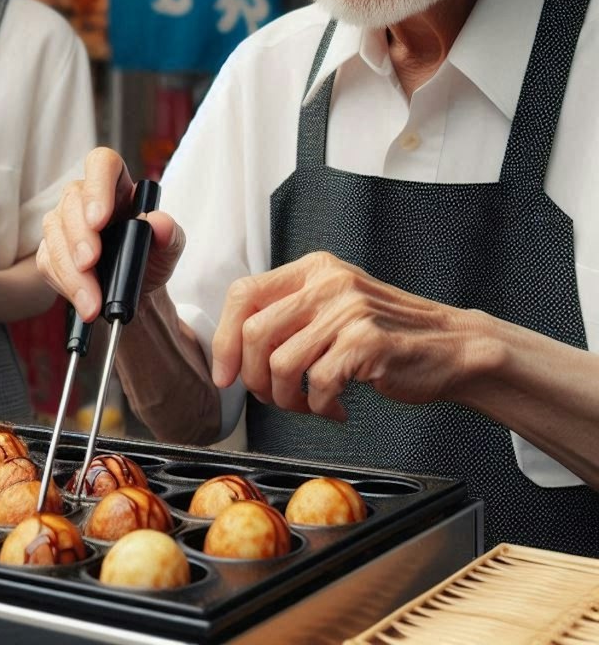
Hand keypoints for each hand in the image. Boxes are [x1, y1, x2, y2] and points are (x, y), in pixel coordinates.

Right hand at [36, 146, 185, 320]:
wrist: (136, 290)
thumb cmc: (151, 258)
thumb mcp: (170, 247)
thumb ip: (170, 234)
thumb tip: (160, 223)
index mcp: (117, 185)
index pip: (102, 164)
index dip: (97, 188)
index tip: (98, 220)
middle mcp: (85, 197)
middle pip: (72, 200)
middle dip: (79, 236)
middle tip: (90, 263)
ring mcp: (64, 222)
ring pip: (55, 232)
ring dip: (71, 269)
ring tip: (92, 299)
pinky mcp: (50, 250)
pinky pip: (48, 262)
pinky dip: (65, 284)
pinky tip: (83, 300)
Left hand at [211, 251, 478, 420]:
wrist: (453, 346)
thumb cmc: (386, 334)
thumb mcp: (333, 305)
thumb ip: (289, 313)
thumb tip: (231, 347)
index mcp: (313, 270)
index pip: (243, 293)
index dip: (224, 338)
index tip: (226, 373)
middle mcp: (328, 282)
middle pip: (255, 332)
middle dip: (254, 377)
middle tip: (272, 396)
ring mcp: (350, 310)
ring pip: (282, 363)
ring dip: (287, 398)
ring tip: (308, 404)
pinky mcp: (369, 343)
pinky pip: (319, 385)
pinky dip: (320, 408)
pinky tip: (337, 409)